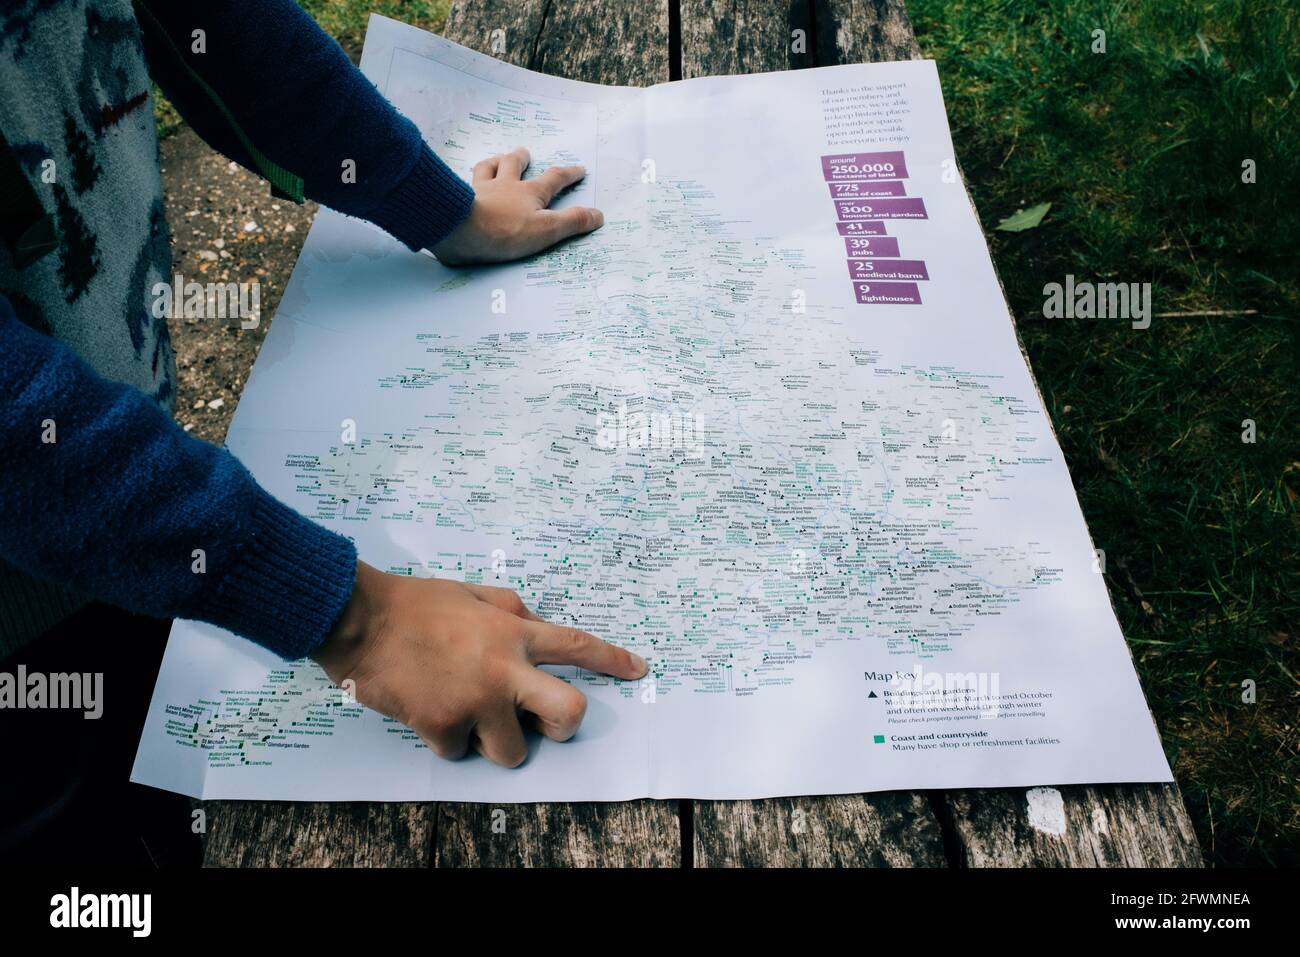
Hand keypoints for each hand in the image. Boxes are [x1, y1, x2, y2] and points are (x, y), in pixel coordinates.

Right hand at [313, 561, 647, 766]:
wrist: (360, 621)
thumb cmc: (415, 603)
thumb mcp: (474, 593)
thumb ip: (512, 612)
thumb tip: (535, 628)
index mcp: (514, 633)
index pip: (576, 646)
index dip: (612, 660)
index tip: (637, 670)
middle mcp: (505, 670)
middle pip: (569, 714)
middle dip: (564, 726)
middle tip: (544, 721)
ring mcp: (476, 702)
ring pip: (514, 751)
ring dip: (495, 739)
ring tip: (468, 712)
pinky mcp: (442, 726)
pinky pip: (460, 753)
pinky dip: (447, 739)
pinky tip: (429, 710)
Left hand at [430, 147, 603, 264]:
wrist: (460, 229)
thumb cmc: (505, 231)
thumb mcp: (547, 230)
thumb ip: (573, 222)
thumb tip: (598, 215)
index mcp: (529, 192)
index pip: (554, 179)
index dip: (568, 174)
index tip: (578, 169)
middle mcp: (504, 185)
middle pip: (514, 165)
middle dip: (522, 159)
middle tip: (524, 153)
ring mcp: (480, 191)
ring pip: (487, 168)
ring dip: (494, 162)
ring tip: (496, 160)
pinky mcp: (460, 200)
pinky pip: (463, 184)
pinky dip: (466, 180)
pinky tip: (463, 183)